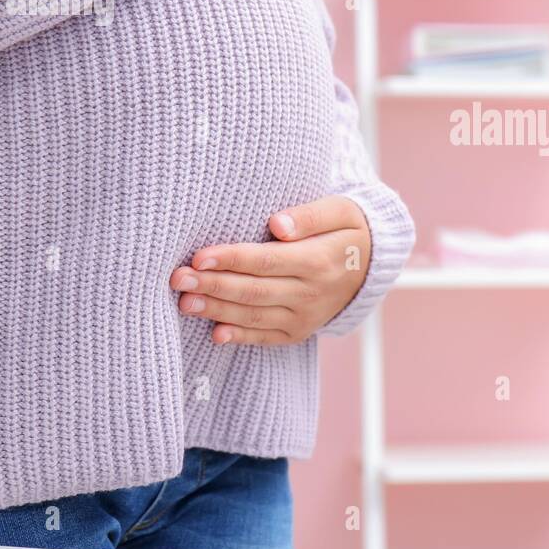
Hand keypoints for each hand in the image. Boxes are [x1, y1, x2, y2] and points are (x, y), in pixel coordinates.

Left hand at [169, 196, 371, 345]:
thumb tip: (276, 225)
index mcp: (319, 261)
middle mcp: (312, 294)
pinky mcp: (298, 332)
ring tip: (185, 302)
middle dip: (213, 286)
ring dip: (217, 310)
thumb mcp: (340, 211)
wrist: (370, 266)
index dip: (231, 259)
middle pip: (254, 291)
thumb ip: (309, 215)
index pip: (267, 261)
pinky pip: (265, 337)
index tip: (199, 256)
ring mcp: (305, 317)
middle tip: (178, 279)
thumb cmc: (347, 230)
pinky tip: (214, 332)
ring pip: (255, 315)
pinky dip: (239, 336)